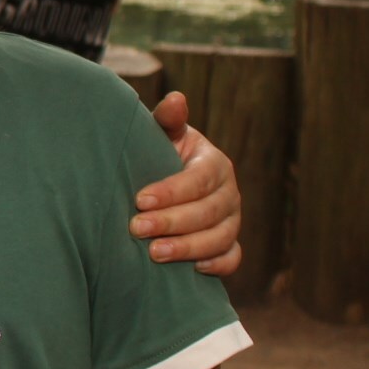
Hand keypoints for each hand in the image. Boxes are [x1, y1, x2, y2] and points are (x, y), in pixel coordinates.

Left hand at [137, 91, 243, 275]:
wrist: (162, 181)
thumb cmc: (159, 154)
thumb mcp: (162, 135)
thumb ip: (167, 120)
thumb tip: (177, 99)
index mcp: (215, 163)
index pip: (200, 178)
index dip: (172, 190)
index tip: (140, 199)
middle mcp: (230, 193)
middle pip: (209, 211)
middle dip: (172, 222)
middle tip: (136, 228)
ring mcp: (232, 221)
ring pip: (221, 238)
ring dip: (188, 248)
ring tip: (154, 253)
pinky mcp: (229, 244)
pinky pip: (232, 259)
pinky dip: (217, 266)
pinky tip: (193, 270)